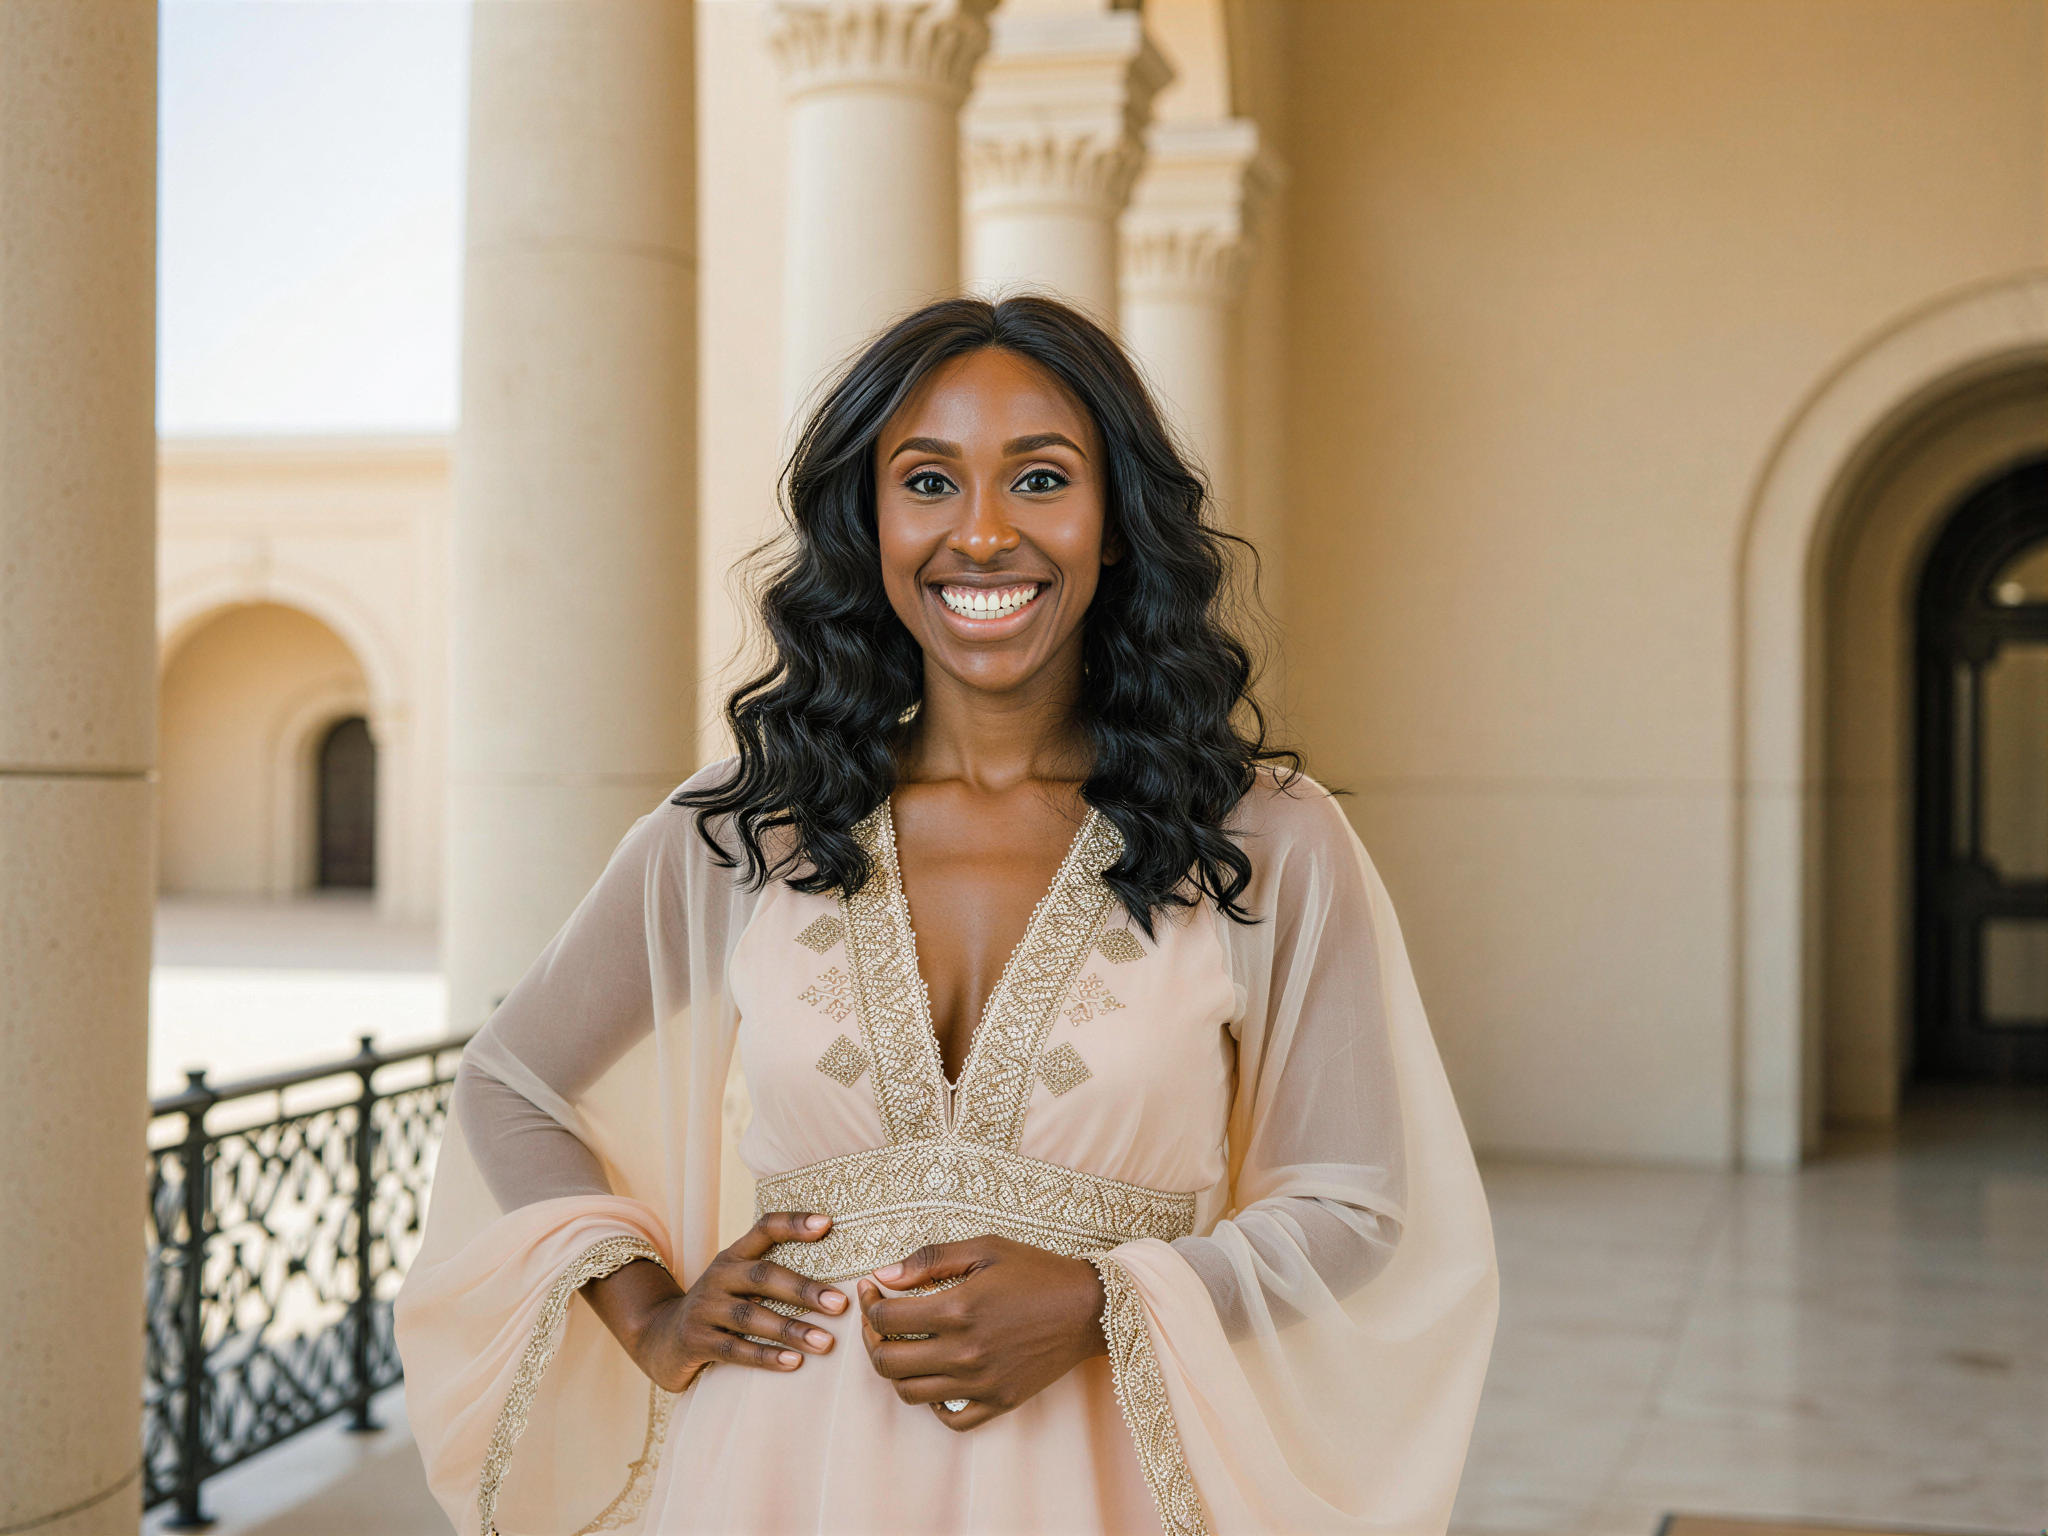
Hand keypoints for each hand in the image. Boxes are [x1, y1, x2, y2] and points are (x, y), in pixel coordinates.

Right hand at [581, 1212, 847, 1392]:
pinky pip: (735, 1350)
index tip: (827, 1224)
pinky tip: (793, 1363)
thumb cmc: (718, 1308)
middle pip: (763, 1275)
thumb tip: (834, 1280)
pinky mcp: (696, 1340)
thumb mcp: (737, 1282)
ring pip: (751, 1316)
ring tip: (825, 1342)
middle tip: (840, 1303)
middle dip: (804, 1290)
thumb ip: (772, 1274)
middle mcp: (718, 1275)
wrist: (661, 1338)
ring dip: (791, 1329)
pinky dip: (765, 1356)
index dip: (794, 1223)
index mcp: (733, 1255)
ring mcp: (704, 1308)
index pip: (764, 1228)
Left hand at [856, 1237, 1105, 1430]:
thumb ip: (930, 1259)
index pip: (885, 1319)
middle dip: (871, 1338)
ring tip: (902, 1345)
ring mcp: (981, 1383)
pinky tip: (936, 1375)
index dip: (868, 1303)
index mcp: (958, 1308)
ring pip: (910, 1393)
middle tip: (878, 1318)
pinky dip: (932, 1402)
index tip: (871, 1288)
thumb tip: (884, 1275)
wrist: (1090, 1308)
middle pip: (887, 1362)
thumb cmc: (1037, 1271)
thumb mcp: (985, 1247)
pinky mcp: (999, 1402)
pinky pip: (949, 1419)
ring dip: (895, 1369)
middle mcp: (965, 1352)